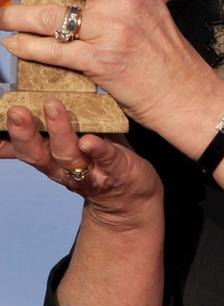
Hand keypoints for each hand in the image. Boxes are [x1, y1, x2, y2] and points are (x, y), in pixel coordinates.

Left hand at [0, 0, 218, 131]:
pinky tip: (14, 43)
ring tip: (2, 13)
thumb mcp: (150, 6)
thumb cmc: (164, 52)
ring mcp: (111, 30)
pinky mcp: (99, 61)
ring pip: (50, 14)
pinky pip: (51, 50)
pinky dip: (25, 47)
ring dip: (16, 13)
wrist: (182, 91)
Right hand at [0, 98, 161, 227]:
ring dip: (59, 132)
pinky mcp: (117, 170)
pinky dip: (97, 149)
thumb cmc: (97, 163)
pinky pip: (107, 159)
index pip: (24, 149)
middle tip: (17, 111)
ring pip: (69, 155)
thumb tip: (12, 116)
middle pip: (39, 154)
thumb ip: (42, 139)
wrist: (131, 198)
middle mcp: (65, 169)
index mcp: (52, 160)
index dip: (8, 139)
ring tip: (53, 107)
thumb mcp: (66, 151)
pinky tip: (89, 140)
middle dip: (25, 134)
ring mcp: (91, 171)